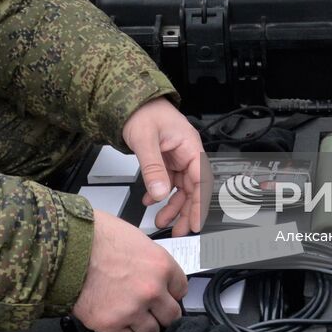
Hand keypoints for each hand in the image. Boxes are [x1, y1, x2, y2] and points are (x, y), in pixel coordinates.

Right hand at [71, 211, 185, 331]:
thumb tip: (157, 277)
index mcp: (161, 265)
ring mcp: (131, 310)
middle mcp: (151, 290)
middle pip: (172, 315)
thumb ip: (151, 262)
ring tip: (130, 314)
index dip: (171, 291)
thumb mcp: (136, 239)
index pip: (181, 289)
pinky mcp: (109, 325)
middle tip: (150, 309)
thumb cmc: (97, 236)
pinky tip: (116, 320)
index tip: (164, 294)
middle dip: (161, 312)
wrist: (66, 246)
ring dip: (142, 325)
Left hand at [121, 99, 209, 235]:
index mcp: (190, 146)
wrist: (130, 101)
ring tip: (161, 221)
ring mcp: (176, 157)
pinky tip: (150, 202)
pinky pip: (167, 182)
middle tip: (179, 231)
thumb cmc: (143, 111)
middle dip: (186, 211)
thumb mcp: (145, 140)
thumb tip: (159, 193)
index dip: (200, 204)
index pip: (201, 180)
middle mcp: (186, 153)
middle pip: (192, 188)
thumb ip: (153, 168)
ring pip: (180, 188)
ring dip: (172, 206)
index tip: (196, 222)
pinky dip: (159, 194)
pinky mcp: (165, 160)